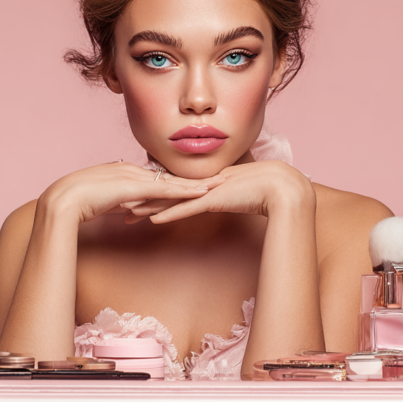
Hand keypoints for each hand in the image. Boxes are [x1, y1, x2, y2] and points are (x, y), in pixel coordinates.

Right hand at [39, 162, 224, 225]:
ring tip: (219, 183)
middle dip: (194, 177)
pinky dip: (185, 191)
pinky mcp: (134, 188)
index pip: (158, 176)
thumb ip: (120, 202)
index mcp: (124, 172)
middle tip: (218, 176)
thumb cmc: (77, 204)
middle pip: (170, 175)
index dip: (178, 178)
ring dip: (196, 183)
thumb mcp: (104, 202)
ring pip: (172, 181)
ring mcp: (133, 177)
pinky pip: (165, 190)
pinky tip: (201, 193)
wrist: (63, 202)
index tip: (195, 180)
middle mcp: (132, 170)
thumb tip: (132, 208)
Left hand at [124, 161, 314, 223]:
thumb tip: (224, 199)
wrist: (282, 186)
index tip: (137, 196)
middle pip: (166, 191)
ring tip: (127, 212)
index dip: (155, 191)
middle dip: (142, 197)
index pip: (175, 186)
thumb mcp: (242, 192)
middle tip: (120, 204)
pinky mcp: (214, 200)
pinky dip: (169, 215)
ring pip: (171, 199)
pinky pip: (186, 209)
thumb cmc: (268, 190)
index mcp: (209, 181)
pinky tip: (152, 220)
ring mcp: (208, 191)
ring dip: (149, 207)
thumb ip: (231, 195)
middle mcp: (204, 183)